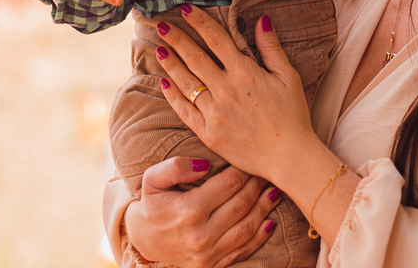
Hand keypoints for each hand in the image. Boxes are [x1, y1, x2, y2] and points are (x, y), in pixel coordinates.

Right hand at [124, 156, 281, 267]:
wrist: (143, 240)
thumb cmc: (152, 203)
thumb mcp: (153, 179)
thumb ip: (175, 167)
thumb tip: (205, 165)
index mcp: (188, 210)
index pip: (228, 184)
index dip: (244, 170)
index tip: (252, 159)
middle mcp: (201, 234)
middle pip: (241, 204)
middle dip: (258, 185)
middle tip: (267, 171)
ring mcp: (208, 253)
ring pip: (247, 227)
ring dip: (265, 208)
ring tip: (275, 191)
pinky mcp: (212, 265)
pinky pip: (243, 250)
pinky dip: (260, 235)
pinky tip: (270, 220)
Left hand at [154, 5, 316, 182]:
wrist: (289, 156)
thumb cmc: (293, 115)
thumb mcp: (288, 77)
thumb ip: (272, 48)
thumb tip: (261, 19)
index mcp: (245, 73)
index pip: (217, 40)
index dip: (199, 22)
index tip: (185, 8)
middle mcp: (226, 91)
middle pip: (195, 58)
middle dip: (176, 38)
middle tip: (161, 24)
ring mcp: (215, 113)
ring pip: (186, 83)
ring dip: (171, 63)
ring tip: (158, 49)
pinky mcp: (208, 134)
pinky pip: (185, 111)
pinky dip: (173, 95)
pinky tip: (165, 83)